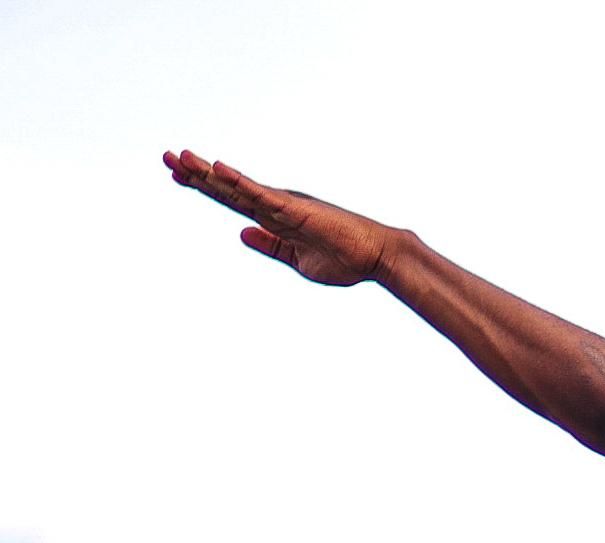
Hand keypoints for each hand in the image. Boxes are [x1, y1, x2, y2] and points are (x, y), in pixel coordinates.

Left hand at [163, 149, 396, 286]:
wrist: (376, 258)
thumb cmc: (345, 261)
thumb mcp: (297, 260)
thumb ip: (270, 246)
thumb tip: (240, 233)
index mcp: (275, 219)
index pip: (231, 200)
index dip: (203, 187)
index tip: (177, 175)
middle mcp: (275, 206)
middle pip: (227, 188)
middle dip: (195, 174)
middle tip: (167, 158)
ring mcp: (284, 205)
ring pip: (238, 187)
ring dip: (208, 173)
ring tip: (180, 158)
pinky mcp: (295, 208)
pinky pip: (260, 193)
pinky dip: (239, 182)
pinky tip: (218, 170)